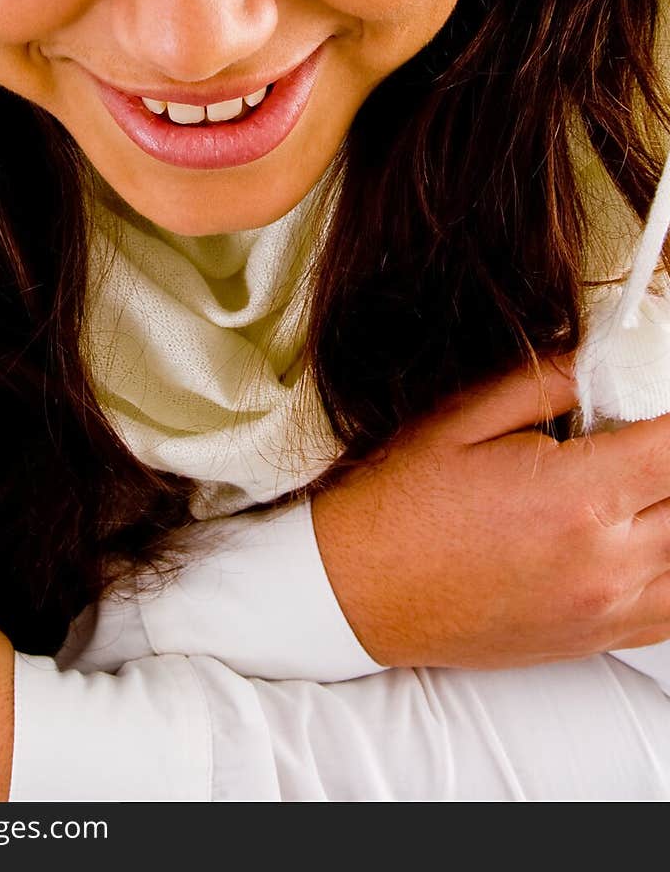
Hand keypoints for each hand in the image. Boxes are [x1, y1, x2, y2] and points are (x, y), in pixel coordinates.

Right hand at [311, 358, 669, 667]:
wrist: (357, 591)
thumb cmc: (401, 502)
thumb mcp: (464, 417)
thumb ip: (549, 382)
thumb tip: (606, 358)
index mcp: (577, 497)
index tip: (659, 396)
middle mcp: (606, 562)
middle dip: (668, 460)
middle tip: (644, 438)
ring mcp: (606, 610)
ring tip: (641, 483)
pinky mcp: (596, 639)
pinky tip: (647, 534)